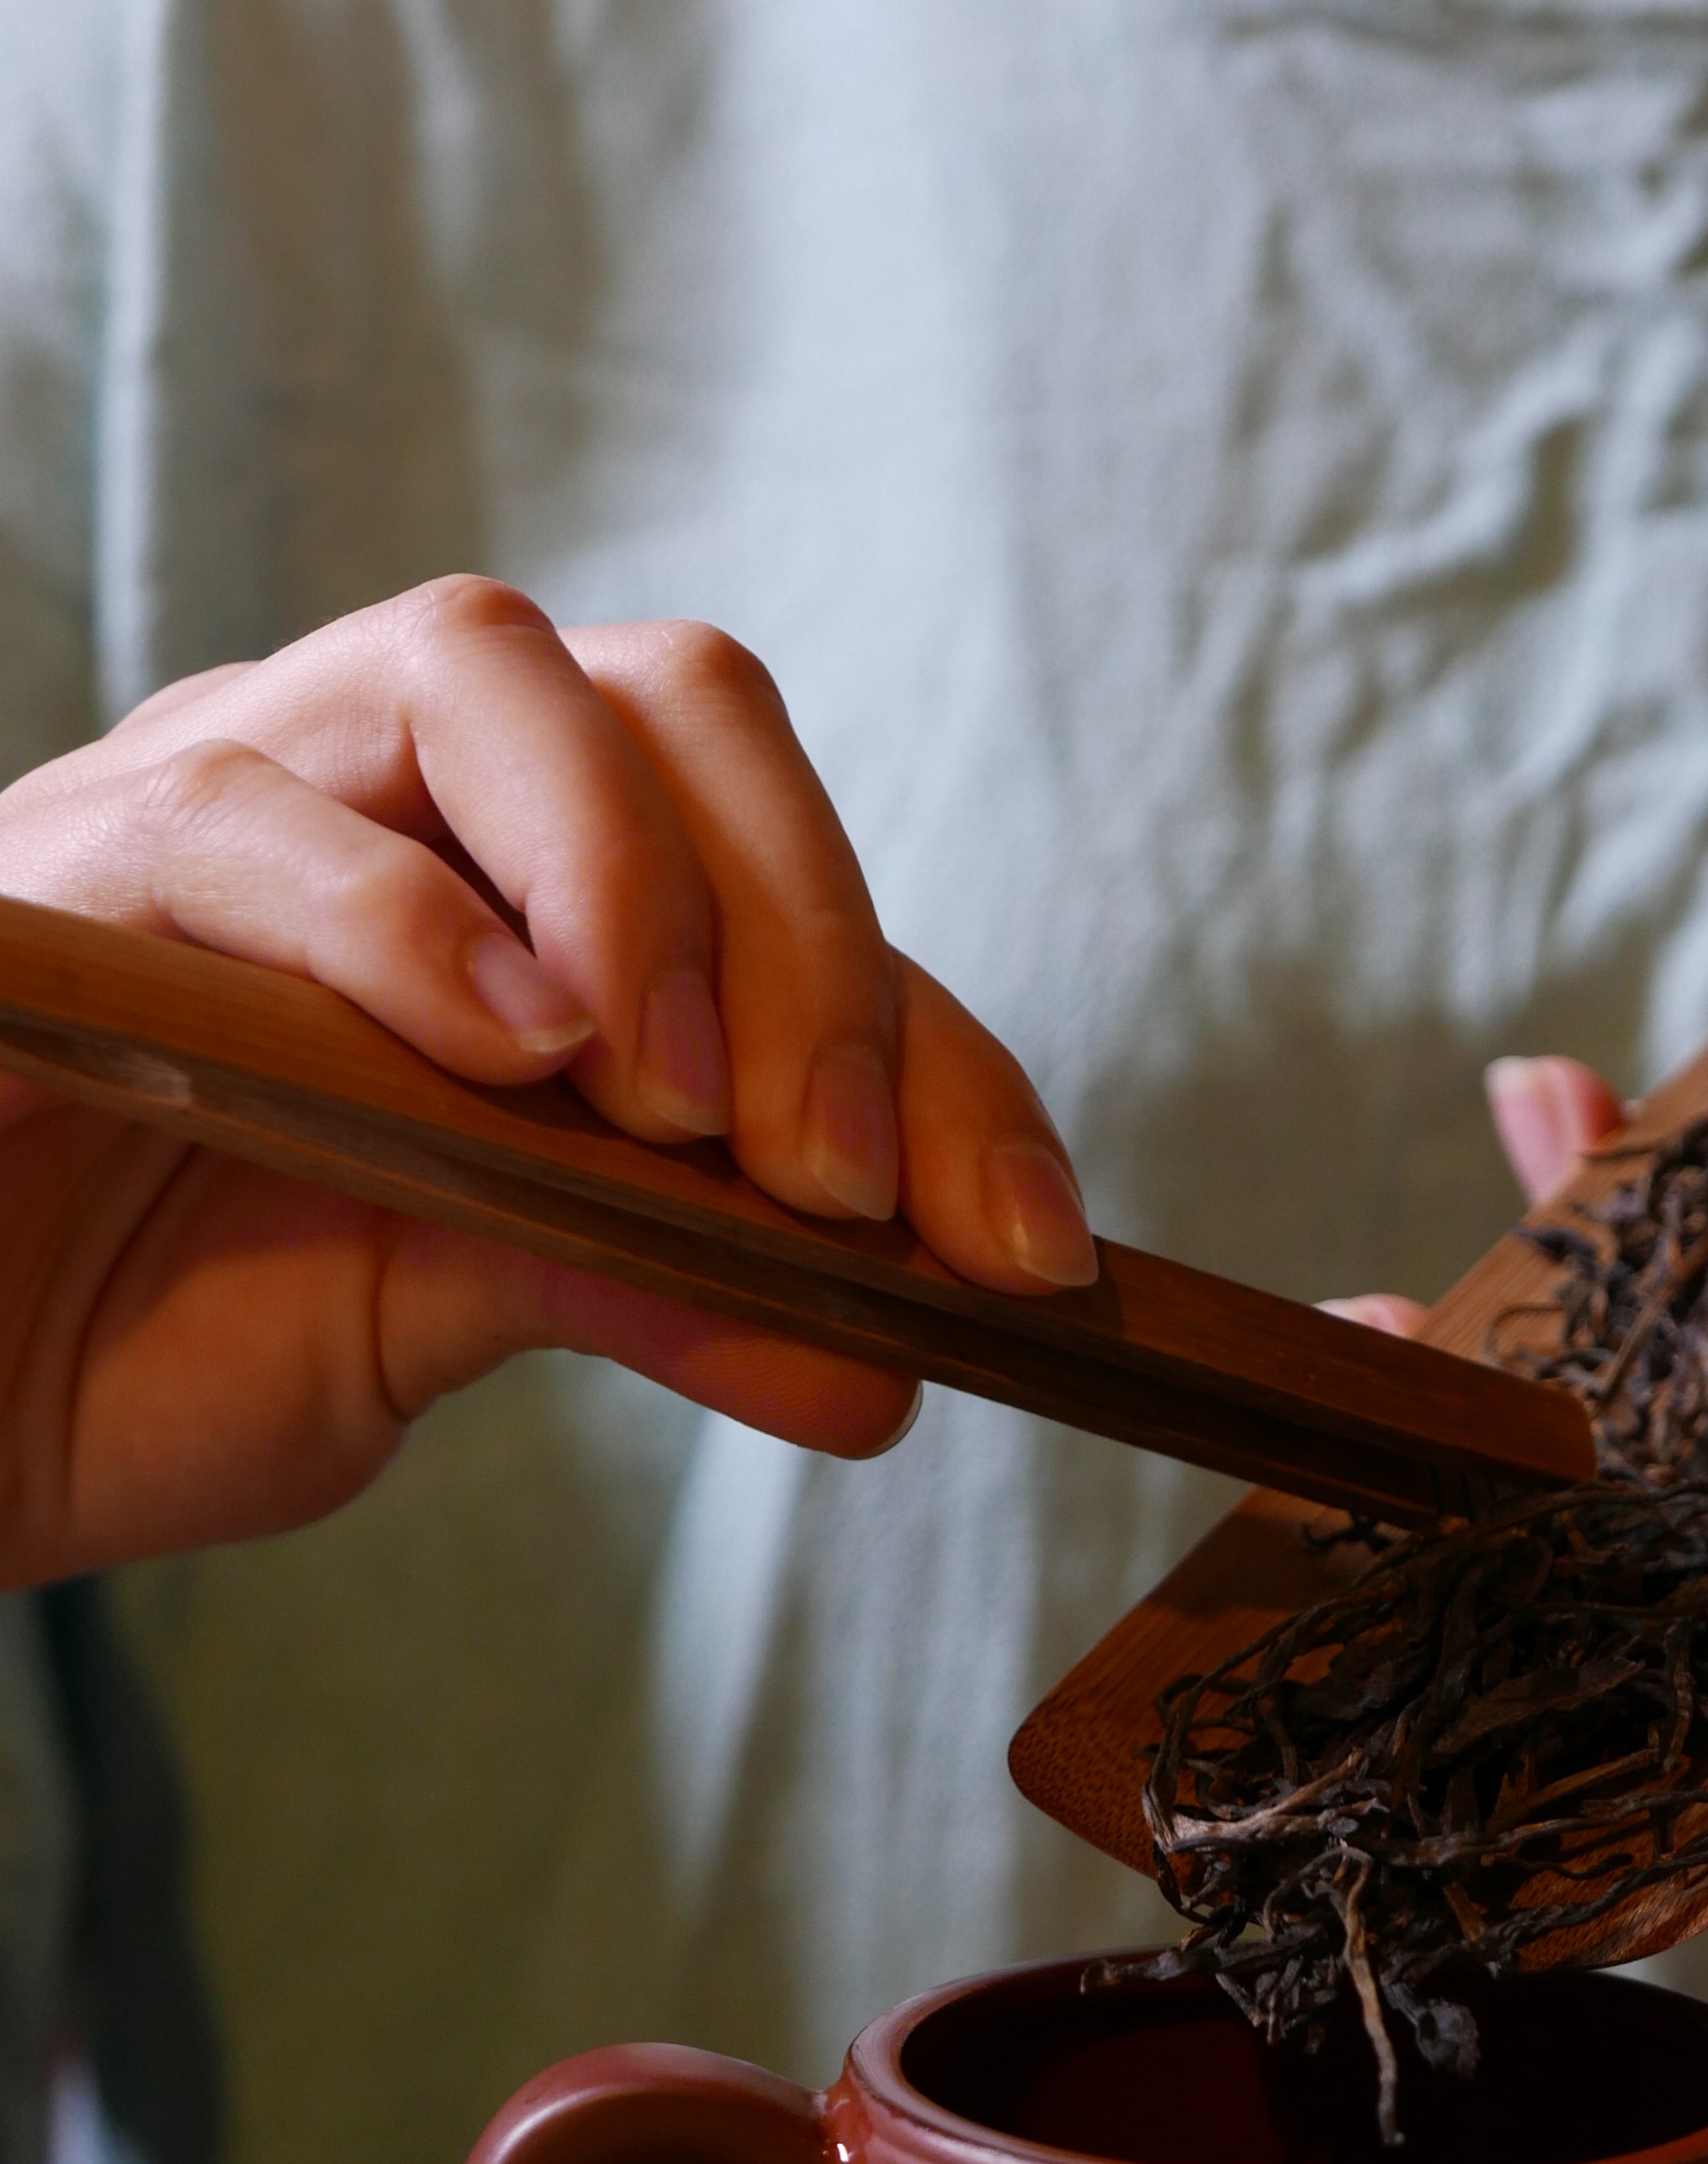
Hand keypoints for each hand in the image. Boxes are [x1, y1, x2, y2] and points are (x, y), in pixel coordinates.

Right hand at [0, 577, 1094, 1583]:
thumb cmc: (146, 1323)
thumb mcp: (442, 1312)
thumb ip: (649, 1288)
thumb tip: (888, 1362)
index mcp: (511, 886)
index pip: (782, 895)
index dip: (937, 1055)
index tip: (1026, 1256)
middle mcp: (383, 792)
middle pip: (673, 707)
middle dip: (808, 941)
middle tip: (840, 1184)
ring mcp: (223, 795)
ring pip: (477, 671)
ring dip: (631, 887)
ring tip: (675, 1112)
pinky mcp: (66, 874)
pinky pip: (239, 815)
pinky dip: (400, 921)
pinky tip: (503, 1056)